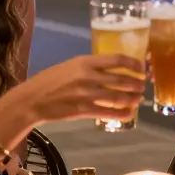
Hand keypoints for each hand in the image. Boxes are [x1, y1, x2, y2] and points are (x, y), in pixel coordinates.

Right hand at [19, 54, 145, 124]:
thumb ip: (89, 67)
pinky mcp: (83, 110)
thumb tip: (110, 70)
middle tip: (142, 86)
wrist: (33, 99)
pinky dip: (121, 114)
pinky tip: (127, 114)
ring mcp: (86, 94)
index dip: (133, 63)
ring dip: (132, 99)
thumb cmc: (50, 80)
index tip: (141, 68)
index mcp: (85, 62)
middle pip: (121, 79)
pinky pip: (108, 112)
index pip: (116, 59)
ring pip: (117, 97)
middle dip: (136, 84)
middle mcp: (88, 76)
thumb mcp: (70, 66)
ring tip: (138, 100)